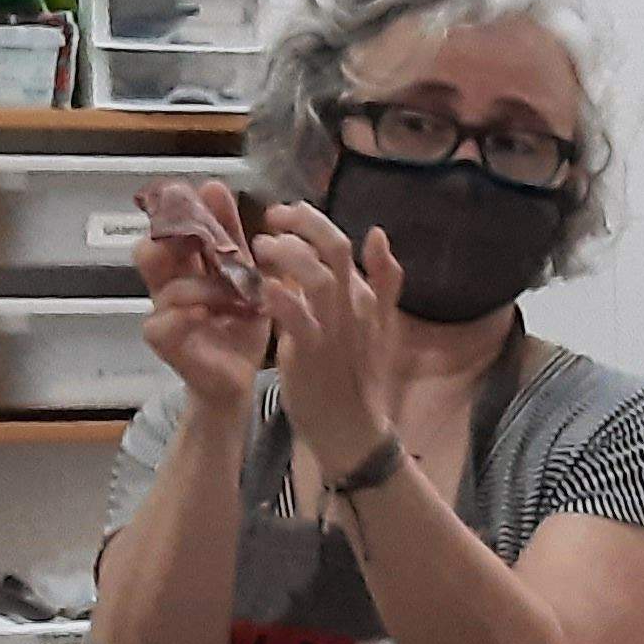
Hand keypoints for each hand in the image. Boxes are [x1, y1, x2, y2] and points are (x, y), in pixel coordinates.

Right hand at [132, 188, 276, 418]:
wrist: (240, 378)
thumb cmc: (239, 326)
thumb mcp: (246, 279)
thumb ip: (235, 241)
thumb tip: (221, 190)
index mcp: (189, 267)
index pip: (179, 230)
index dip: (189, 208)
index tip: (208, 189)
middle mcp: (170, 286)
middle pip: (151, 250)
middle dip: (168, 236)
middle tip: (192, 229)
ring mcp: (164, 313)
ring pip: (163, 285)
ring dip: (197, 284)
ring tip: (224, 294)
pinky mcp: (165, 342)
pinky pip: (159, 323)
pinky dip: (180, 316)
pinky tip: (202, 314)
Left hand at [247, 202, 397, 471]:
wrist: (352, 429)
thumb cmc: (355, 376)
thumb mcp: (376, 324)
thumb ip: (382, 280)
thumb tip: (377, 233)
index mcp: (366, 297)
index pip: (342, 242)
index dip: (312, 220)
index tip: (284, 214)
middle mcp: (354, 307)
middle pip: (334, 249)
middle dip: (300, 225)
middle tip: (270, 218)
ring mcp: (335, 330)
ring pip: (319, 277)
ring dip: (287, 254)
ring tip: (261, 248)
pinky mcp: (313, 354)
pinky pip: (299, 318)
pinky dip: (281, 296)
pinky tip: (264, 285)